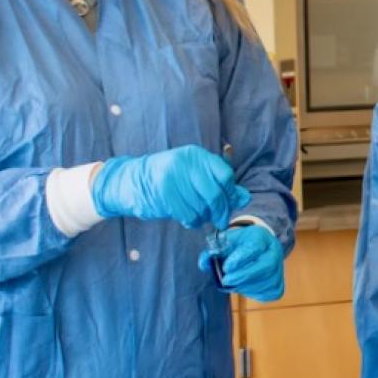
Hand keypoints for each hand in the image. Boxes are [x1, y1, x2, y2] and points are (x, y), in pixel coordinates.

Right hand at [92, 146, 250, 229]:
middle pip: (215, 193)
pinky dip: (193, 221)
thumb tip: (244, 197)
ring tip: (200, 217)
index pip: (225, 175)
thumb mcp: (194, 174)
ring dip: (205, 217)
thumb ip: (219, 184)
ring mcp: (173, 178)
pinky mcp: (164, 194)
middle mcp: (185, 164)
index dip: (230, 193)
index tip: (229, 204)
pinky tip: (189, 219)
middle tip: (221, 220)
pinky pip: (188, 214)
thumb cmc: (169, 179)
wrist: (133, 181)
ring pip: (202, 206)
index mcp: (196, 155)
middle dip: (221, 211)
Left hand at [198, 224, 284, 301]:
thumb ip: (214, 249)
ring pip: (259, 284)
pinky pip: (262, 294)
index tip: (226, 267)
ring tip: (233, 279)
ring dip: (242, 285)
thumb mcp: (228, 240)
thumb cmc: (242, 244)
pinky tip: (244, 284)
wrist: (261, 249)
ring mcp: (278, 272)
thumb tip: (204, 263)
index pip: (254, 248)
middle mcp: (275, 253)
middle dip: (240, 276)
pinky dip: (249, 292)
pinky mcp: (278, 288)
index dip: (239, 259)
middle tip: (225, 280)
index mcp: (262, 237)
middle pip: (261, 268)